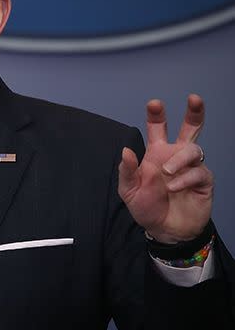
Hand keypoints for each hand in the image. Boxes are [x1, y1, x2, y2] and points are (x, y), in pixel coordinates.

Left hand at [118, 94, 212, 243]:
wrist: (163, 230)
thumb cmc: (146, 206)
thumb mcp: (128, 190)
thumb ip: (127, 171)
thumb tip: (126, 150)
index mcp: (156, 153)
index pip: (158, 128)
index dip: (156, 115)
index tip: (154, 103)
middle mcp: (175, 156)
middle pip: (190, 128)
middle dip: (194, 112)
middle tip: (194, 99)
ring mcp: (191, 168)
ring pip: (193, 149)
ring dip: (179, 158)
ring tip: (166, 172)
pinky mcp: (203, 182)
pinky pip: (199, 172)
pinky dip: (185, 178)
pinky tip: (174, 187)